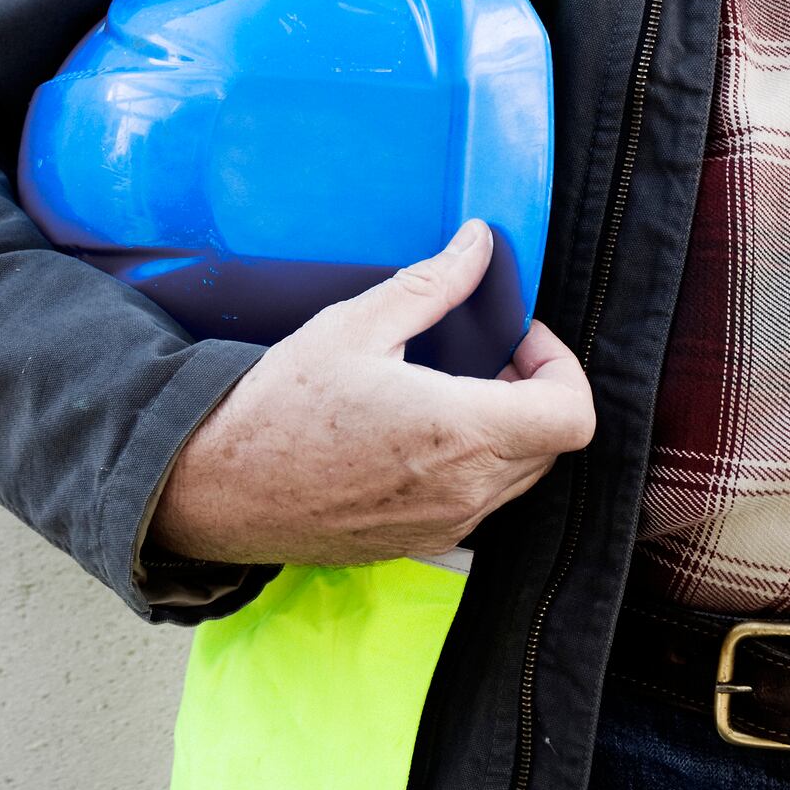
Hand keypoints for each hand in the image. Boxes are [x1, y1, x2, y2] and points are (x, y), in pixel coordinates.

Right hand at [147, 219, 595, 565]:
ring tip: (446, 394)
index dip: (559, 365)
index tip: (517, 338)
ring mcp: (447, 524)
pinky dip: (472, 465)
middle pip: (551, 442)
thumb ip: (430, 286)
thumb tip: (478, 246)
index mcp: (459, 430)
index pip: (571, 412)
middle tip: (481, 357)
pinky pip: (479, 503)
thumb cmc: (279, 408)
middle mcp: (466, 489)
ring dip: (505, 430)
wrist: (219, 488)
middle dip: (530, 391)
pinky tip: (414, 437)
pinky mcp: (421, 543)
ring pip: (519, 475)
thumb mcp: (351, 328)